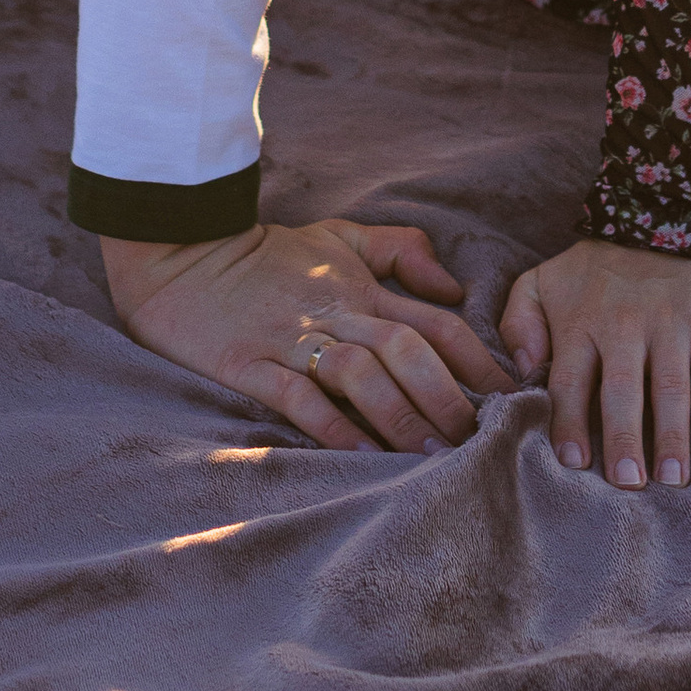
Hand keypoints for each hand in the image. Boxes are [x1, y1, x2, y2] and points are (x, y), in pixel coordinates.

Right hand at [101, 214, 511, 451]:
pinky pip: (297, 398)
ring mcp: (290, 339)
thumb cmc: (265, 252)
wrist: (180, 252)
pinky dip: (331, 425)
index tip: (510, 397)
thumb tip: (452, 287)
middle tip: (477, 438)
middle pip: (406, 349)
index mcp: (360, 288)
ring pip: (359, 373)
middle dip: (447, 394)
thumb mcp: (338, 235)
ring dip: (400, 415)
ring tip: (430, 456)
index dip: (477, 359)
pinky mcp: (249, 364)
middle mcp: (335, 313)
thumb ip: (400, 249)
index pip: (433, 321)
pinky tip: (359, 454)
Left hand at [501, 237, 690, 489]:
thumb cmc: (597, 266)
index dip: (569, 424)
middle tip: (627, 484)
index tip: (573, 465)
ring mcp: (672, 324)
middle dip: (622, 440)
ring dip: (673, 434)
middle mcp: (625, 327)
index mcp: (581, 324)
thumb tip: (522, 371)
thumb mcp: (542, 280)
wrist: (661, 211)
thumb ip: (519, 322)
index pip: (569, 383)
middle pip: (621, 392)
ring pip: (672, 387)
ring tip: (674, 478)